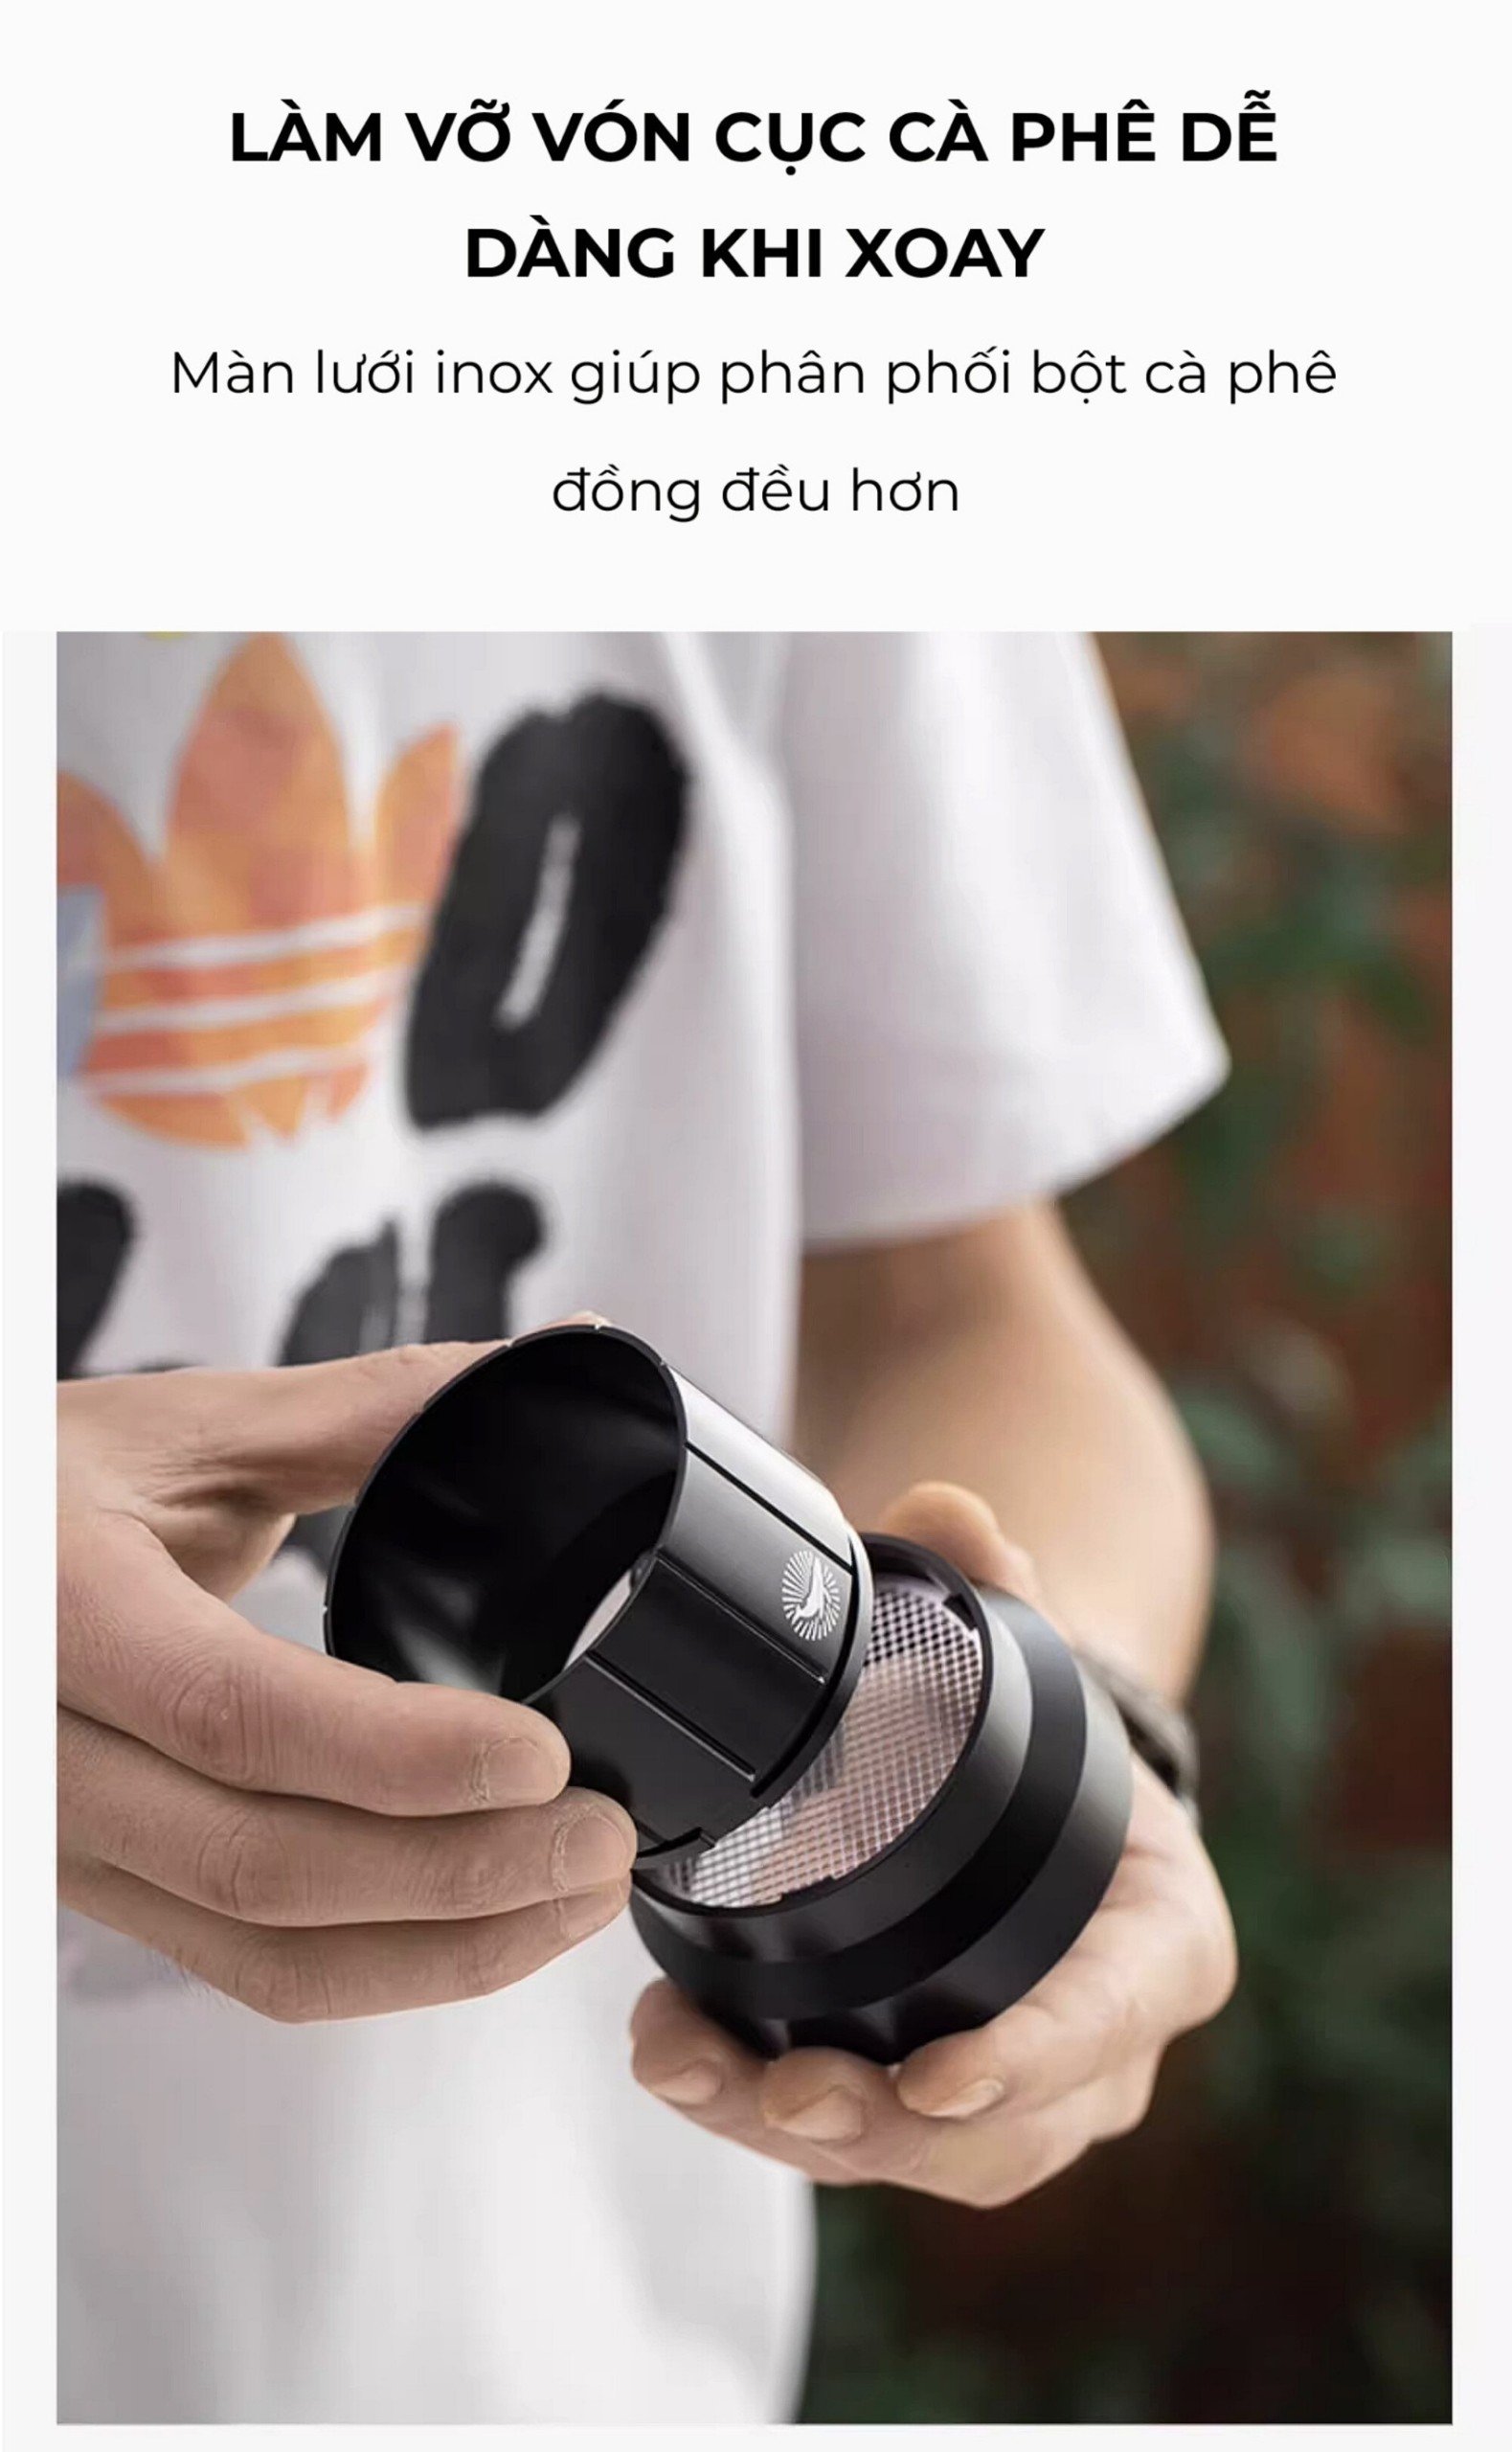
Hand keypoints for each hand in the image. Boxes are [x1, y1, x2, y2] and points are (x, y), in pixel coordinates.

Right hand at [58, 1343, 636, 2020]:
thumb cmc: (42, 1485)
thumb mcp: (186, 1427)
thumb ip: (371, 1407)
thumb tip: (557, 1358)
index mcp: (65, 1608)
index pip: (238, 1714)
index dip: (402, 1754)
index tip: (544, 1756)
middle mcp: (47, 1754)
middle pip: (263, 1864)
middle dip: (460, 1875)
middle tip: (599, 1841)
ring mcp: (68, 1843)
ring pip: (263, 1948)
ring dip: (443, 1947)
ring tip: (574, 1894)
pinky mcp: (109, 1890)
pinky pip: (247, 1964)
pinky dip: (384, 1963)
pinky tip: (485, 1925)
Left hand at [630, 1481, 1235, 2206]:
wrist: (1044, 1804)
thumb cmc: (1052, 1741)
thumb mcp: (1033, 1654)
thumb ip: (989, 1580)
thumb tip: (942, 1508)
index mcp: (1161, 1939)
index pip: (1112, 2013)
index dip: (1034, 2058)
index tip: (938, 2079)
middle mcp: (1105, 2050)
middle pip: (1001, 2131)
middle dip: (881, 2126)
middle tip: (779, 2087)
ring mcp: (1020, 2101)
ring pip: (912, 2160)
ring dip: (790, 2130)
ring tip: (682, 2065)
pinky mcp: (931, 2117)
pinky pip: (855, 2143)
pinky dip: (758, 2112)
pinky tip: (676, 2057)